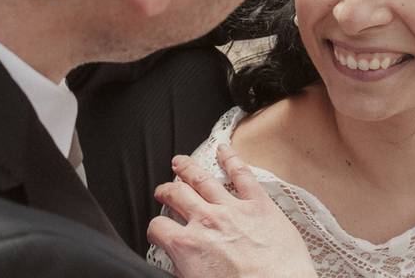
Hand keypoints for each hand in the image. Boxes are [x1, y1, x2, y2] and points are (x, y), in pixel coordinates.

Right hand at [147, 147, 315, 277]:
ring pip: (203, 180)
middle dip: (166, 191)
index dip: (156, 230)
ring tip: (180, 162)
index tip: (160, 230)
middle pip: (177, 196)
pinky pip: (242, 175)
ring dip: (188, 168)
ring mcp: (232, 209)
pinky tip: (224, 149)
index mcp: (188, 246)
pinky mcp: (259, 204)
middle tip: (164, 190)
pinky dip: (231, 159)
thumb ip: (185, 268)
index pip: (158, 228)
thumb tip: (181, 265)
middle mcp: (206, 221)